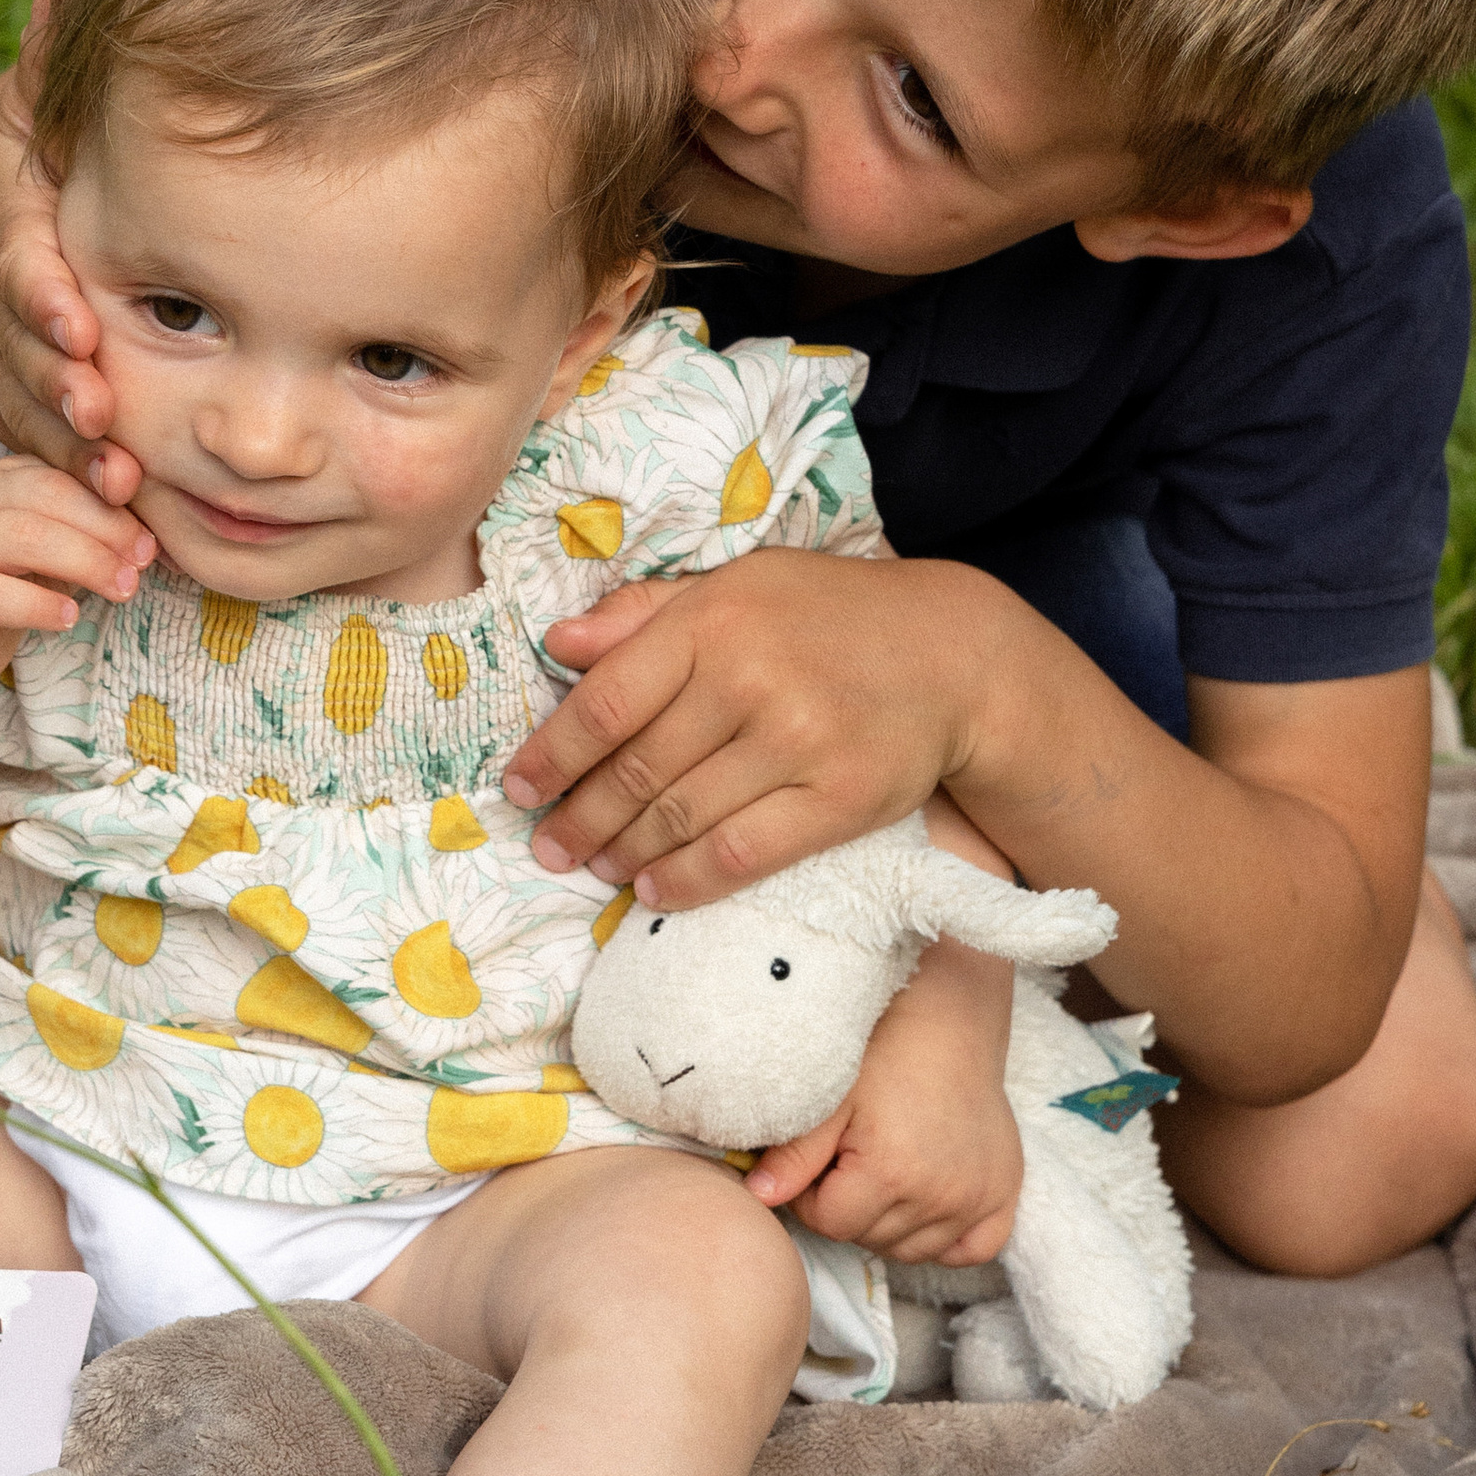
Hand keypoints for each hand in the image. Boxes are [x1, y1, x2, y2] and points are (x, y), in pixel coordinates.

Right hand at [0, 0, 143, 506]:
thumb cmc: (10, 171)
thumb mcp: (20, 110)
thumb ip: (47, 61)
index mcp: (4, 223)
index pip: (20, 258)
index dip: (43, 294)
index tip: (76, 324)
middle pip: (24, 348)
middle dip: (61, 386)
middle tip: (103, 421)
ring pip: (28, 409)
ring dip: (69, 449)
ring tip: (118, 486)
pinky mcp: (8, 402)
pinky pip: (35, 447)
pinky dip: (70, 480)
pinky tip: (120, 513)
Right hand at [0, 459, 153, 699]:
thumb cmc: (10, 581)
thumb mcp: (54, 546)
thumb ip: (90, 529)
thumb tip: (154, 535)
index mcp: (6, 475)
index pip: (67, 473)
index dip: (115, 504)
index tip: (152, 541)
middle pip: (49, 497)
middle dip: (106, 529)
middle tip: (142, 563)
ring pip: (23, 538)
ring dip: (84, 562)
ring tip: (121, 588)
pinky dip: (37, 604)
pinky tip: (68, 617)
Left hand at [504, 550, 1006, 905]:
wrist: (956, 658)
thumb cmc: (830, 618)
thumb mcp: (740, 585)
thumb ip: (646, 613)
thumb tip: (558, 642)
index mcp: (714, 621)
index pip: (606, 701)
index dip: (553, 754)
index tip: (519, 789)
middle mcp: (750, 679)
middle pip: (637, 768)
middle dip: (581, 816)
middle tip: (550, 847)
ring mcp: (797, 741)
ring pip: (681, 815)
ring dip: (625, 851)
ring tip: (596, 866)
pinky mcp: (839, 799)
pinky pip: (742, 853)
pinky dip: (688, 879)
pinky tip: (655, 890)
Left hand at [742, 934, 1021, 1264]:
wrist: (949, 1022)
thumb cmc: (884, 1053)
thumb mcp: (829, 1098)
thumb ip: (793, 1155)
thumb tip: (760, 1199)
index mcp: (891, 1174)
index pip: (830, 1223)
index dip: (812, 1196)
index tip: (820, 1161)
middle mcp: (939, 1197)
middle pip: (870, 1239)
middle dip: (849, 1208)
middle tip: (851, 1159)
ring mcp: (975, 1199)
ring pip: (914, 1250)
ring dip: (891, 1224)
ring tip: (886, 1172)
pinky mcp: (1003, 1194)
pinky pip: (972, 1249)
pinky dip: (948, 1238)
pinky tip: (929, 1201)